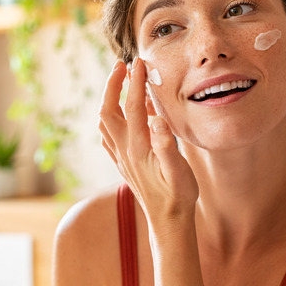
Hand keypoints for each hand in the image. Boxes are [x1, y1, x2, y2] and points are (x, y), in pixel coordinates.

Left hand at [98, 58, 198, 223]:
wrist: (167, 223)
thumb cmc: (178, 197)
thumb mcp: (180, 173)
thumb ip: (168, 146)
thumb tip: (157, 120)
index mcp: (139, 148)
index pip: (133, 106)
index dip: (135, 82)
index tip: (140, 62)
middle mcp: (125, 150)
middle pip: (108, 110)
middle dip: (112, 84)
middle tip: (122, 65)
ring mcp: (121, 157)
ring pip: (105, 122)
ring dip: (109, 99)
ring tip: (120, 83)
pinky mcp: (122, 164)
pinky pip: (108, 136)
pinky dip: (110, 118)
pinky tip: (120, 115)